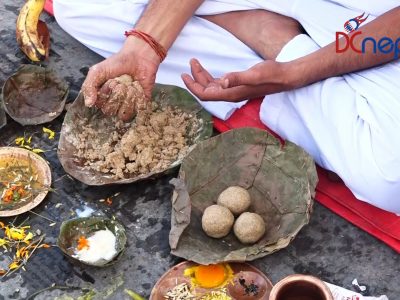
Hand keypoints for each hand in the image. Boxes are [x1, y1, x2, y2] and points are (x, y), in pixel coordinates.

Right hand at [82, 36, 159, 107]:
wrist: (139, 56)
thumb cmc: (117, 63)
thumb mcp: (97, 71)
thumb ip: (89, 86)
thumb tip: (88, 104)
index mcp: (102, 98)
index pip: (100, 106)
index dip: (105, 94)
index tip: (109, 82)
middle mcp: (114, 104)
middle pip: (111, 111)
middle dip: (116, 94)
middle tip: (120, 82)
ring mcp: (128, 106)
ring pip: (124, 114)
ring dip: (127, 96)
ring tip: (130, 85)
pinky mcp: (141, 105)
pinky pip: (137, 110)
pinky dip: (138, 96)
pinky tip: (138, 87)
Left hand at [182, 59, 298, 101]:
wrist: (284, 77)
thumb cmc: (271, 75)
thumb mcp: (254, 74)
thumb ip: (237, 78)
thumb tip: (222, 81)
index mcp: (230, 94)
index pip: (205, 94)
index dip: (192, 86)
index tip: (183, 75)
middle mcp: (230, 95)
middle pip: (205, 90)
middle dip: (194, 78)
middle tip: (190, 63)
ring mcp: (233, 91)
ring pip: (211, 87)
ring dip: (201, 76)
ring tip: (194, 62)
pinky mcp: (237, 86)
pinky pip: (218, 84)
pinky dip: (209, 77)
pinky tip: (206, 70)